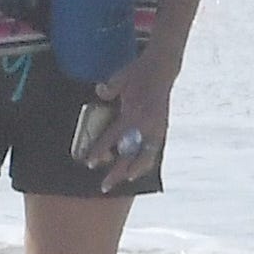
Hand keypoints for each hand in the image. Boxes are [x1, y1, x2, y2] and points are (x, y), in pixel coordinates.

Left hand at [91, 67, 169, 191]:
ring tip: (123, 181)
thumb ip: (109, 88)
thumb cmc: (138, 71)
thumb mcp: (120, 76)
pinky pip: (154, 150)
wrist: (163, 68)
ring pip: (145, 157)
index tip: (91, 163)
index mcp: (133, 113)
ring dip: (133, 170)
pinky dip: (146, 161)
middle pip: (130, 155)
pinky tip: (138, 169)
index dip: (101, 150)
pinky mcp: (162, 128)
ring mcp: (156, 128)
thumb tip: (99, 92)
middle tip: (104, 186)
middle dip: (117, 172)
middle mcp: (146, 124)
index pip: (113, 137)